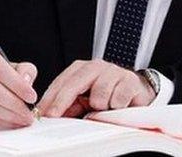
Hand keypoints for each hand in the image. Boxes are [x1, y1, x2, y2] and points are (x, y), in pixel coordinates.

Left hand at [37, 59, 154, 117]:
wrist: (138, 91)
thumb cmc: (109, 95)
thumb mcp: (85, 99)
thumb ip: (69, 104)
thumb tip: (49, 114)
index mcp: (82, 69)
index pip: (62, 82)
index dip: (50, 98)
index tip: (42, 112)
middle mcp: (96, 66)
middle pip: (74, 83)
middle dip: (62, 101)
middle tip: (55, 115)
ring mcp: (113, 71)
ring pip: (99, 94)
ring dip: (100, 106)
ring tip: (105, 107)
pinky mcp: (130, 81)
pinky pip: (118, 99)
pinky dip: (116, 106)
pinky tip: (118, 105)